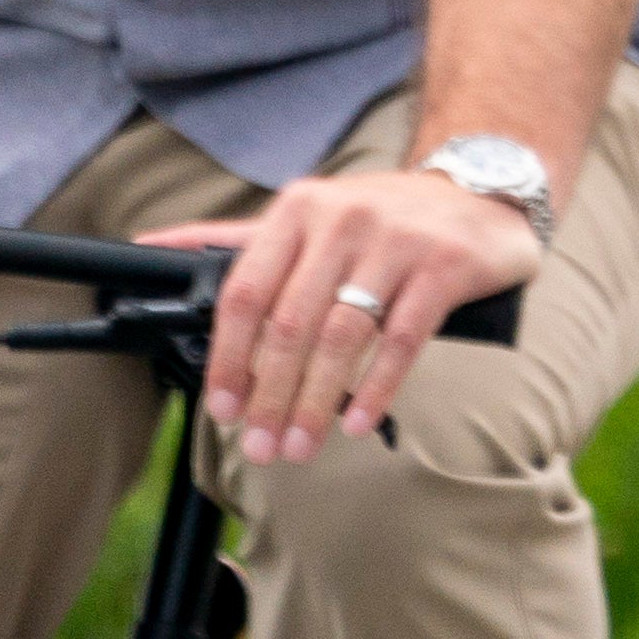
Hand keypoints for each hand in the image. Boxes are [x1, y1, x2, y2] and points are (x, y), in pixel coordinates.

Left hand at [142, 165, 545, 466]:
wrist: (486, 192)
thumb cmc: (385, 217)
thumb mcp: (310, 215)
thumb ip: (235, 238)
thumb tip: (152, 244)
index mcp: (300, 209)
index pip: (246, 293)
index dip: (228, 359)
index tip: (223, 409)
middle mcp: (345, 219)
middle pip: (291, 325)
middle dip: (269, 396)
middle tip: (261, 446)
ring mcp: (398, 241)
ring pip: (342, 336)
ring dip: (315, 402)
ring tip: (300, 445)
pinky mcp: (445, 266)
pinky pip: (402, 339)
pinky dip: (376, 387)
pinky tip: (358, 421)